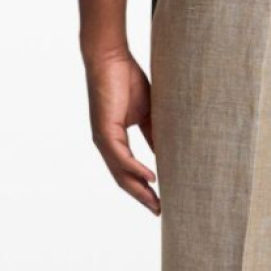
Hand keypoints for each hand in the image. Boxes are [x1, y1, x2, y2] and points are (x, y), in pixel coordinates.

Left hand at [85, 50, 158, 214]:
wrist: (111, 58)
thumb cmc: (127, 80)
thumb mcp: (147, 113)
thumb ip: (154, 134)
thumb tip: (166, 154)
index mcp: (115, 140)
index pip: (128, 171)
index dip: (143, 188)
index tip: (159, 202)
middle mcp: (107, 143)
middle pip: (123, 179)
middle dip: (142, 197)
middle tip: (159, 211)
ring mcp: (104, 138)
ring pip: (121, 173)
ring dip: (139, 190)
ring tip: (156, 203)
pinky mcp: (105, 130)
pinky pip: (120, 157)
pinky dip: (135, 169)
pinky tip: (151, 178)